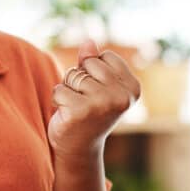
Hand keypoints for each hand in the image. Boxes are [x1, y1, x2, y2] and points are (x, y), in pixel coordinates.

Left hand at [49, 40, 140, 161]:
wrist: (79, 148)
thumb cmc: (89, 112)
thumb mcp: (97, 84)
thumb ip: (93, 62)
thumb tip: (88, 42)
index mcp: (132, 87)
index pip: (104, 56)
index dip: (94, 71)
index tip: (98, 93)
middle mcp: (121, 96)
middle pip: (88, 64)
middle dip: (79, 79)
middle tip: (85, 101)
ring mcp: (102, 104)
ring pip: (72, 76)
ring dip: (68, 90)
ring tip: (76, 107)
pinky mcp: (80, 112)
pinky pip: (59, 89)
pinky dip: (57, 100)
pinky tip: (67, 115)